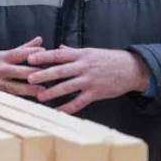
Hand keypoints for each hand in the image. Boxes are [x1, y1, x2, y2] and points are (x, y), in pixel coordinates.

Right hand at [0, 37, 43, 95]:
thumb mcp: (6, 53)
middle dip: (33, 73)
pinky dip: (24, 96)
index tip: (44, 51)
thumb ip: (24, 48)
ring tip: (43, 90)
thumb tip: (40, 40)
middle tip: (48, 73)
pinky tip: (35, 97)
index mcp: (3, 57)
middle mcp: (0, 69)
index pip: (18, 53)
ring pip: (15, 86)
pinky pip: (13, 94)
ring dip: (30, 88)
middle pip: (18, 71)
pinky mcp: (0, 93)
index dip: (30, 52)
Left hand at [26, 46, 149, 113]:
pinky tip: (58, 112)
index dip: (44, 56)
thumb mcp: (90, 51)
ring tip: (40, 97)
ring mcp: (90, 81)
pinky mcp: (96, 93)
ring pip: (68, 87)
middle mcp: (84, 67)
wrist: (131, 69)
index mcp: (81, 55)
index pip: (58, 54)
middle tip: (29, 78)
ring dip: (53, 92)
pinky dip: (69, 108)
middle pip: (60, 71)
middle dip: (44, 75)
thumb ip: (73, 52)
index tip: (29, 58)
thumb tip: (59, 48)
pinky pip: (80, 102)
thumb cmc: (108, 59)